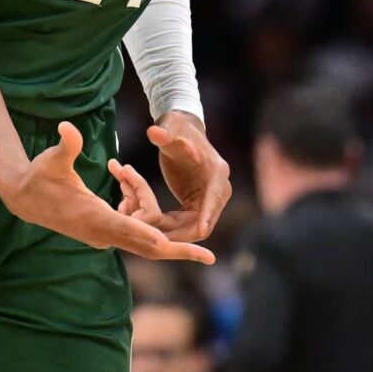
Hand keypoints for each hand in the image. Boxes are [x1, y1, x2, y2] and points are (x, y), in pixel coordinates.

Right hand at [0, 121, 214, 264]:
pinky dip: (136, 203)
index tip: (175, 245)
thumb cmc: (39, 176)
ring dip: (143, 200)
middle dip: (178, 251)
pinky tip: (125, 181)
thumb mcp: (52, 159)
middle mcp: (102, 233)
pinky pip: (132, 222)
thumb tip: (67, 127)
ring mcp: (104, 235)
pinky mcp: (104, 231)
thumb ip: (66, 145)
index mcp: (94, 218)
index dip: (153, 236)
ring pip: (141, 228)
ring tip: (124, 172)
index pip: (129, 230)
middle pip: (147, 247)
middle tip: (209, 257)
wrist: (25, 198)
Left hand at [146, 111, 231, 240]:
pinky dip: (173, 228)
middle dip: (188, 232)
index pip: (215, 195)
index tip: (202, 231)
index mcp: (217, 171)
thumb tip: (153, 132)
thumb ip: (164, 133)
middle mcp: (218, 187)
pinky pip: (188, 223)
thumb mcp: (170, 129)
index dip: (208, 214)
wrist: (180, 132)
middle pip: (208, 218)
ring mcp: (210, 198)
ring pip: (197, 226)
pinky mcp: (198, 204)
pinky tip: (155, 232)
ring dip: (178, 234)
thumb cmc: (176, 128)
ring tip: (157, 241)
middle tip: (168, 242)